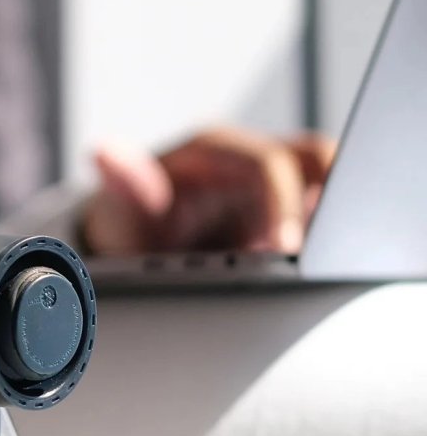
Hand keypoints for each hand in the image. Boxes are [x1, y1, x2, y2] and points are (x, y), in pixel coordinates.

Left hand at [82, 127, 335, 255]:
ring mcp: (267, 194)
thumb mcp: (120, 212)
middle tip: (317, 263)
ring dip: (327, 231)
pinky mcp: (276, 221)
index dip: (284, 204)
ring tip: (315, 277)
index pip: (270, 165)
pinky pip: (313, 227)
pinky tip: (306, 283)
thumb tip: (106, 154)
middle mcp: (249, 164)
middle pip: (318, 166)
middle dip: (329, 209)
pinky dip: (318, 250)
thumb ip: (122, 188)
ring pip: (324, 196)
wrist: (126, 248)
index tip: (285, 248)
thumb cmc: (126, 223)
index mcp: (216, 152)